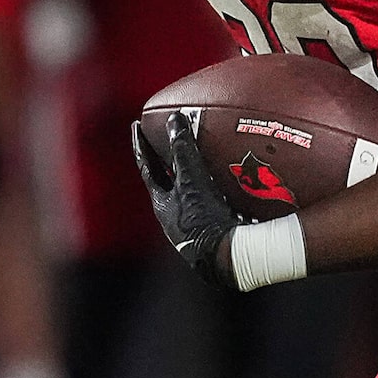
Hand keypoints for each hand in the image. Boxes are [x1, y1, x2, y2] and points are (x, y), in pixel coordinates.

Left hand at [132, 110, 241, 287]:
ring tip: (209, 163)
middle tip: (170, 142)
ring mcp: (195, 227)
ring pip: (191, 196)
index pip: (147, 167)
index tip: (136, 126)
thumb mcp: (191, 181)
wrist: (226, 259)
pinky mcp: (217, 234)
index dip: (142, 146)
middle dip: (169, 163)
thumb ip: (183, 150)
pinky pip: (216, 206)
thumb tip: (175, 118)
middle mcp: (174, 217)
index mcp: (162, 203)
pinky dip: (223, 193)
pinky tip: (241, 190)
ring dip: (197, 180)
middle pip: (167, 183)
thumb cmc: (203, 220)